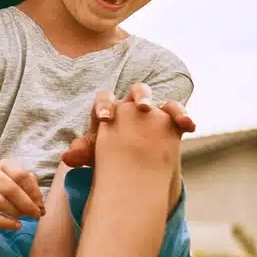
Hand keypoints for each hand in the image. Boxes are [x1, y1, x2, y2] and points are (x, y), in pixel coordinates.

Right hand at [0, 161, 43, 228]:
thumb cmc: (1, 181)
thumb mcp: (14, 176)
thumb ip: (30, 187)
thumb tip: (40, 207)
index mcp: (4, 165)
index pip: (21, 176)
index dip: (33, 192)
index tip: (40, 205)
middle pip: (10, 189)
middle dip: (26, 205)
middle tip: (35, 215)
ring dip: (15, 213)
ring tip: (24, 218)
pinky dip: (4, 223)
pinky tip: (16, 225)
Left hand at [60, 84, 196, 167]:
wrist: (131, 165)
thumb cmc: (109, 154)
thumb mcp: (97, 154)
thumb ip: (85, 152)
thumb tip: (68, 156)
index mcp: (110, 109)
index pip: (105, 100)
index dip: (105, 105)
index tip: (105, 118)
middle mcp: (131, 105)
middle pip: (136, 92)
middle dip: (140, 97)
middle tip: (142, 108)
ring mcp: (152, 111)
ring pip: (160, 100)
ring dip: (165, 105)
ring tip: (166, 114)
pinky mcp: (169, 120)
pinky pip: (178, 113)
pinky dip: (183, 117)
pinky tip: (189, 127)